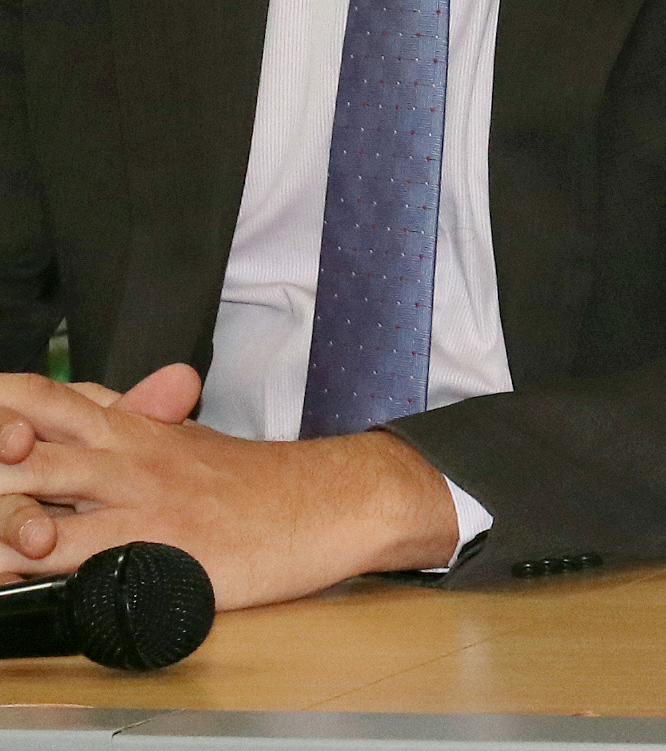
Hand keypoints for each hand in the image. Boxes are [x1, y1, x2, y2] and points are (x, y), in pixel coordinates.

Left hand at [0, 369, 460, 608]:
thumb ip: (135, 421)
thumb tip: (85, 407)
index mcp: (132, 426)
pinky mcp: (148, 548)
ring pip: (27, 498)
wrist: (330, 502)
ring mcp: (133, 500)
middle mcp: (123, 454)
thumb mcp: (190, 440)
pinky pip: (64, 557)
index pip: (39, 395)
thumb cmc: (260, 483)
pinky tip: (9, 573)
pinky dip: (22, 565)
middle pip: (17, 440)